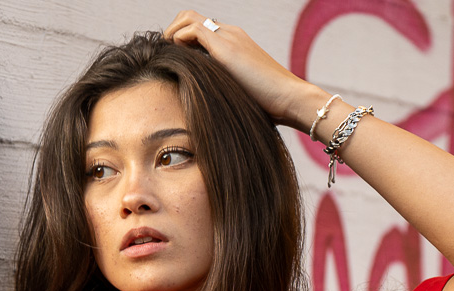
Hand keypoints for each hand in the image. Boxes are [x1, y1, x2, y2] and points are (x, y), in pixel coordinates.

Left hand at [162, 10, 323, 131]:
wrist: (290, 98)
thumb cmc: (271, 106)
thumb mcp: (241, 95)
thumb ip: (225, 92)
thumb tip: (210, 110)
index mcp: (235, 44)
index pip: (202, 30)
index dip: (183, 40)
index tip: (172, 60)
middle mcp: (231, 34)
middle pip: (192, 18)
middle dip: (173, 32)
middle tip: (164, 55)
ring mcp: (228, 37)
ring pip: (189, 18)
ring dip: (171, 34)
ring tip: (163, 55)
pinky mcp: (225, 46)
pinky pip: (192, 30)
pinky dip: (177, 39)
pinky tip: (174, 58)